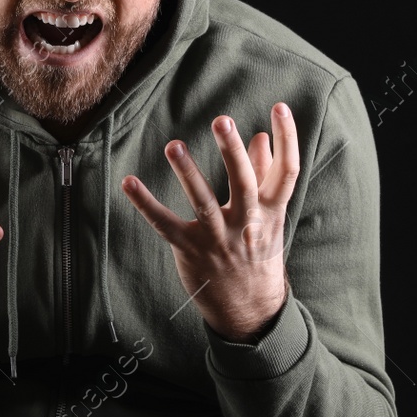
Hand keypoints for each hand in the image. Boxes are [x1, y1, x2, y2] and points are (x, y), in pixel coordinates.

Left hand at [122, 103, 300, 342]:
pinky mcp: (191, 250)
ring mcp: (219, 239)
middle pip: (244, 183)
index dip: (287, 138)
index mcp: (272, 210)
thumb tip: (261, 137)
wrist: (250, 309)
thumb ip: (265, 176)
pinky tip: (128, 182)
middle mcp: (248, 223)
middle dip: (232, 152)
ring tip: (173, 146)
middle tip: (222, 120)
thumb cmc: (257, 252)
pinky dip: (146, 204)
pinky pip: (166, 225)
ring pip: (204, 204)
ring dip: (188, 174)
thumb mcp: (269, 216)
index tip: (280, 108)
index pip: (287, 171)